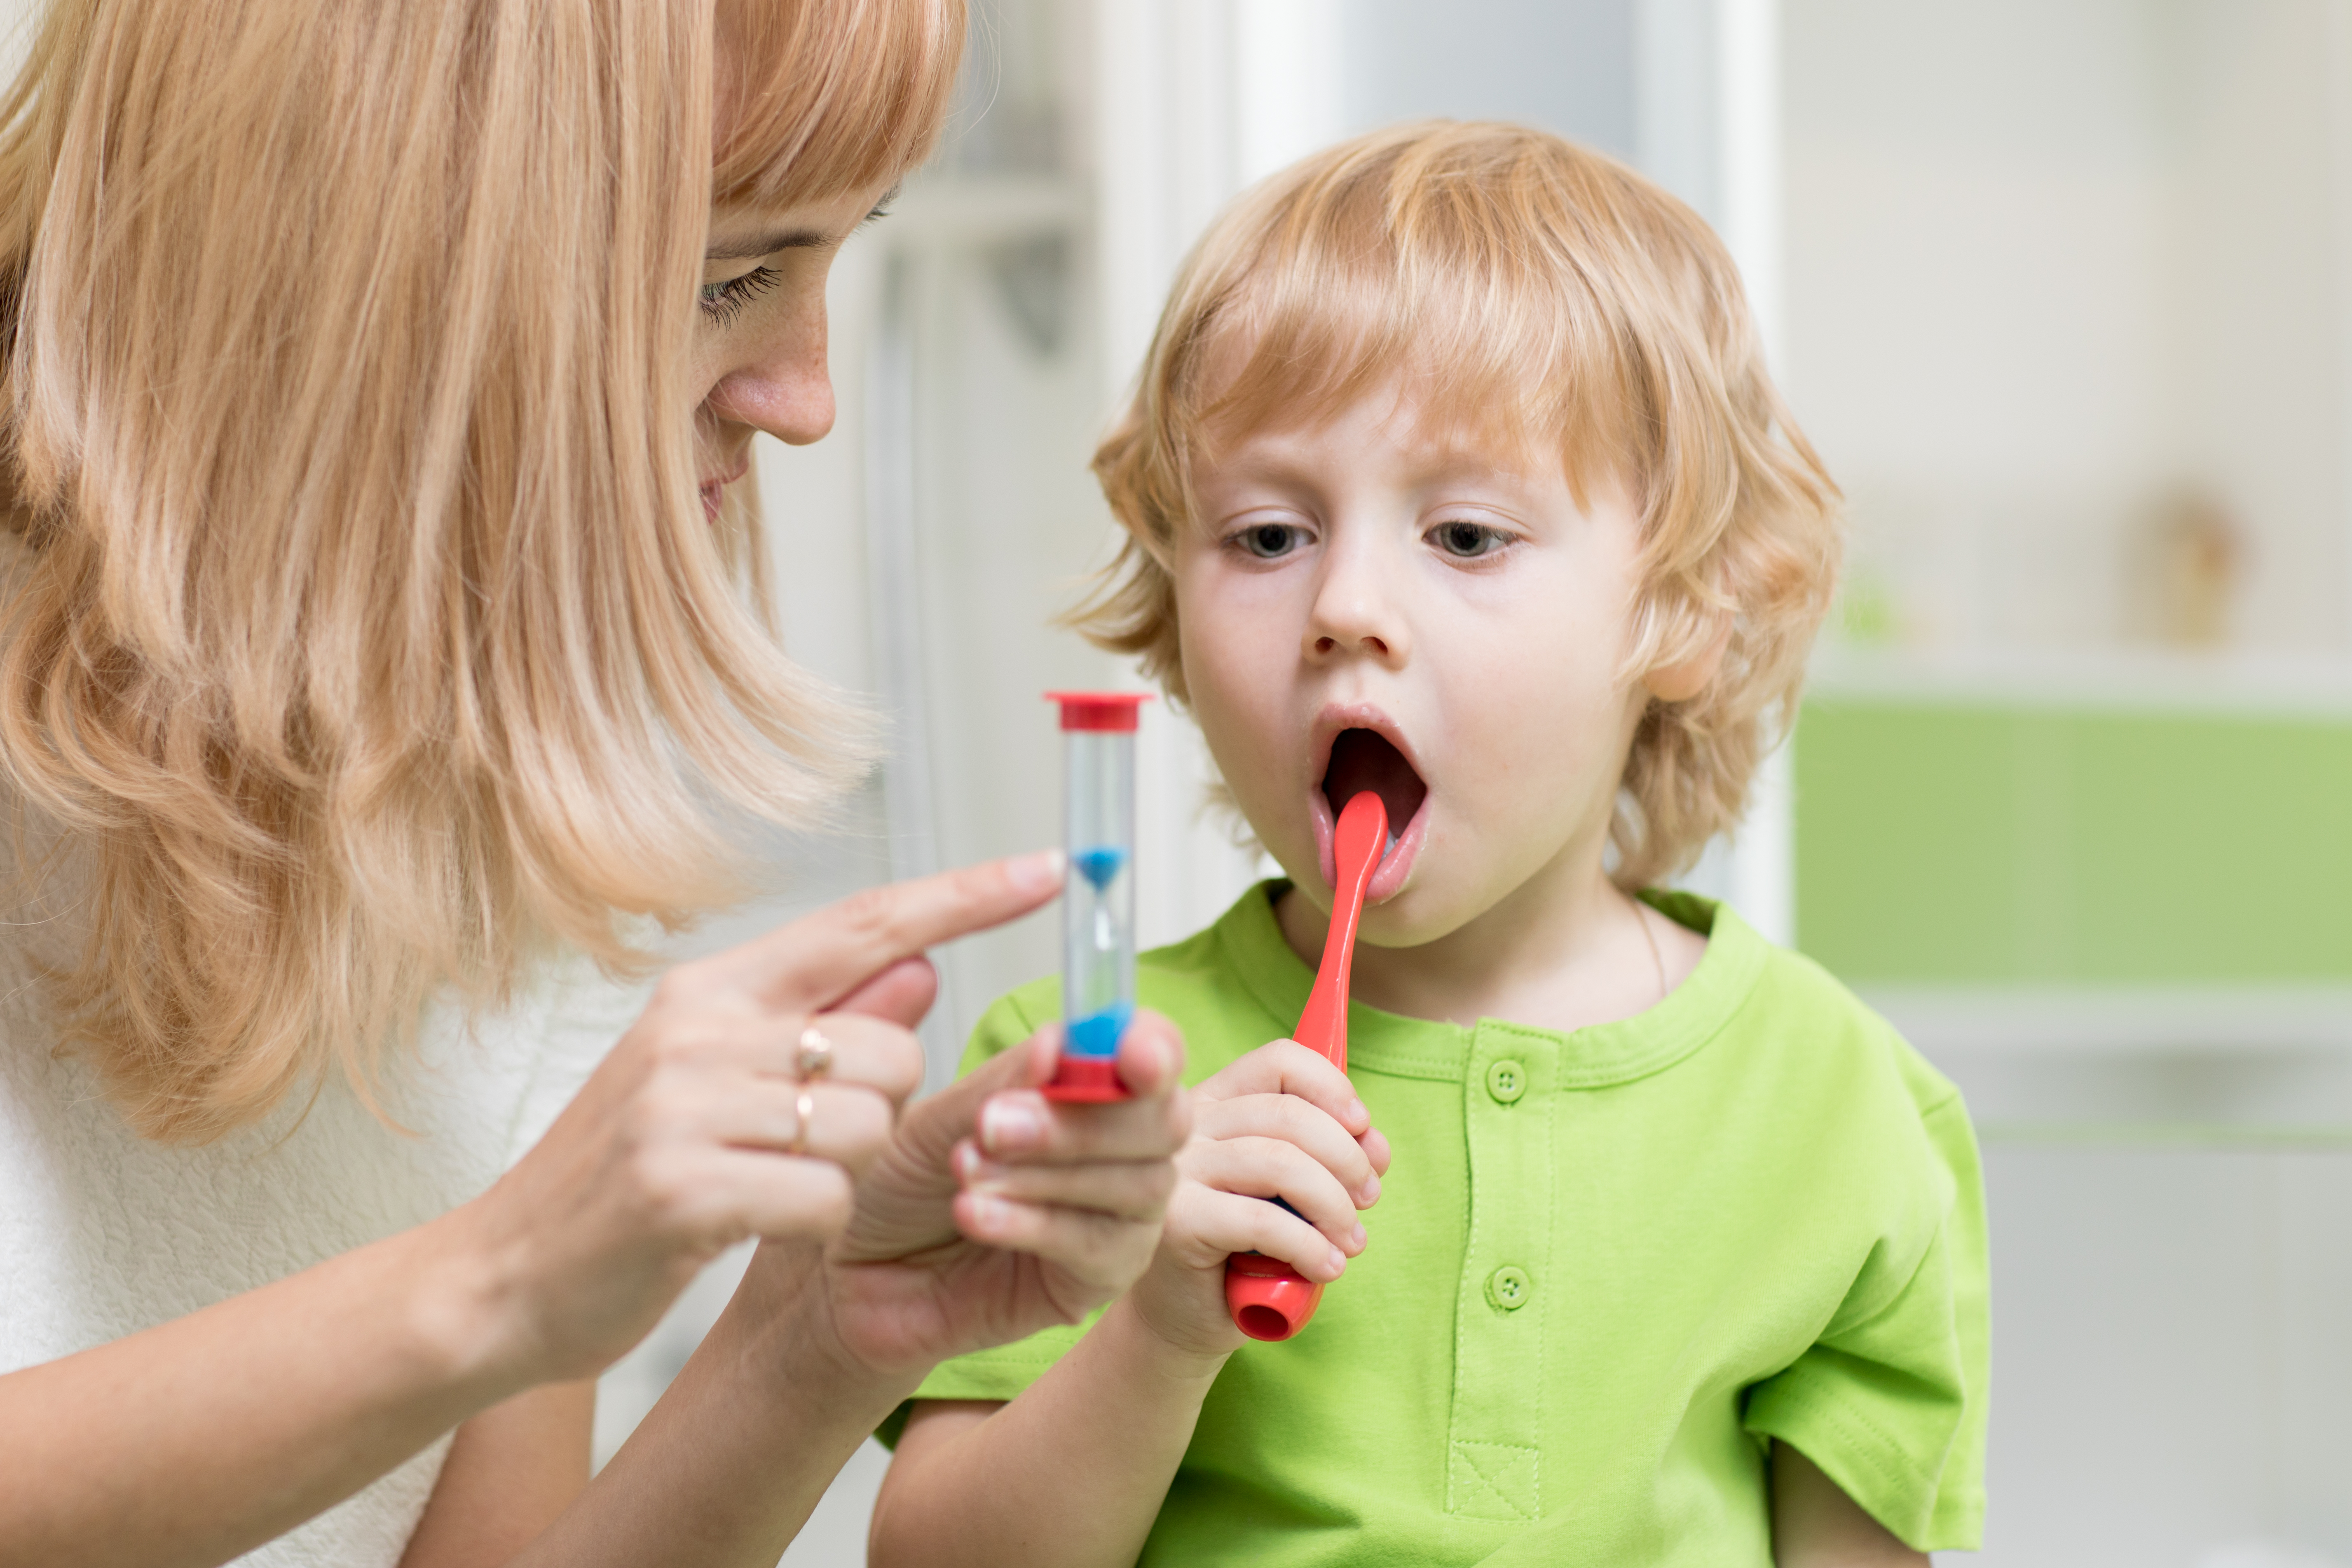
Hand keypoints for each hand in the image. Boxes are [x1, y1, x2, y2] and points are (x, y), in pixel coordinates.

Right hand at [442, 853, 1063, 1387]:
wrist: (501, 1277)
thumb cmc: (626, 1177)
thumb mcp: (715, 1077)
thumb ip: (820, 1018)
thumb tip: (922, 966)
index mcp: (712, 990)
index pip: (865, 921)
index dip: (966, 898)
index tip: (1051, 869)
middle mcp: (697, 1029)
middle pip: (888, 1044)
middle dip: (879, 1106)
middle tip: (801, 1145)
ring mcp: (683, 1105)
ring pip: (865, 1122)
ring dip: (844, 1172)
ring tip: (766, 1186)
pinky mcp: (680, 1188)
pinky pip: (825, 1197)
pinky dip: (812, 1225)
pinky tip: (751, 1228)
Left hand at [783, 1013, 1191, 1379]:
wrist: (849, 1274)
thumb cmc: (895, 1184)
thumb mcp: (938, 1116)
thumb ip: (1005, 1081)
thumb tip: (1064, 1042)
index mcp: (1088, 1090)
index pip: (1153, 1056)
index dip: (1153, 1048)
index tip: (1128, 1055)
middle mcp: (1118, 1151)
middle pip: (1163, 1122)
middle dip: (1082, 1118)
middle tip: (993, 1122)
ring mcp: (1114, 1221)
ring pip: (1137, 1185)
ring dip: (1046, 1172)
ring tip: (963, 1169)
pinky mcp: (1092, 1285)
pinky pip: (1098, 1247)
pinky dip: (1034, 1223)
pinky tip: (973, 1212)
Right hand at [1126, 1041, 1388, 1359]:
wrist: (1183, 1319)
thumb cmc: (1241, 1249)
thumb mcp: (1292, 1193)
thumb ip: (1329, 1157)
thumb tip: (1375, 1144)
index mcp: (1213, 1102)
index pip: (1279, 1062)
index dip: (1333, 1087)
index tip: (1363, 1127)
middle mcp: (1187, 1127)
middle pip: (1288, 1114)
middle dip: (1347, 1156)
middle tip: (1369, 1198)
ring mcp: (1176, 1172)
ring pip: (1280, 1162)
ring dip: (1335, 1204)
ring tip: (1352, 1240)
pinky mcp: (1177, 1222)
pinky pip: (1262, 1221)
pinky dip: (1310, 1245)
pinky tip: (1326, 1267)